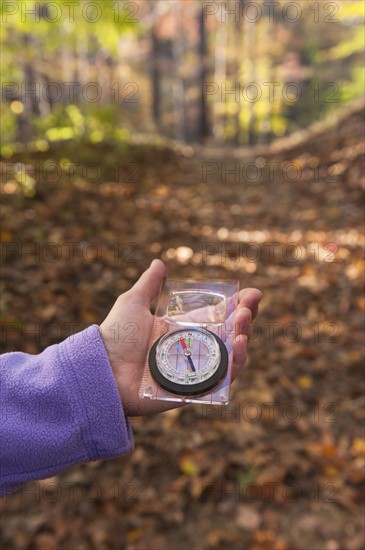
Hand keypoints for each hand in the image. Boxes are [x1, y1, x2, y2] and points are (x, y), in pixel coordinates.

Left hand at [100, 260, 261, 415]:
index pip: (218, 316)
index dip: (237, 305)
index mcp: (182, 329)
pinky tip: (237, 347)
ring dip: (242, 340)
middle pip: (228, 335)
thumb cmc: (115, 336)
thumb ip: (149, 285)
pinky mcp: (192, 390)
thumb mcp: (132, 303)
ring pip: (229, 357)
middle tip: (247, 308)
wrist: (100, 368)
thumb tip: (159, 262)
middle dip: (244, 320)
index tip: (251, 293)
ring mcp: (194, 370)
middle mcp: (192, 350)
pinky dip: (233, 366)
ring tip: (243, 325)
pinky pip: (220, 381)